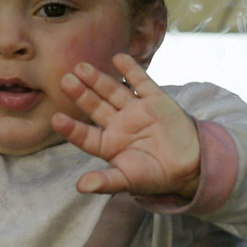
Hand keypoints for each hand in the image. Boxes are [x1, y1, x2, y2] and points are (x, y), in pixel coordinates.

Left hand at [53, 53, 200, 197]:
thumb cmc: (155, 176)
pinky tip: (118, 58)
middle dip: (81, 94)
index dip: (71, 127)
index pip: (85, 134)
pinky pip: (141, 83)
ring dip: (98, 79)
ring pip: (113, 92)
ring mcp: (135, 110)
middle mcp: (118, 124)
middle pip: (95, 107)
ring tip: (81, 67)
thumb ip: (105, 182)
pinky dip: (131, 70)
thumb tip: (81, 188)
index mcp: (108, 144)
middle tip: (64, 80)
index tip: (55, 118)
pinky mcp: (155, 100)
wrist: (191, 166)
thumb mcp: (128, 181)